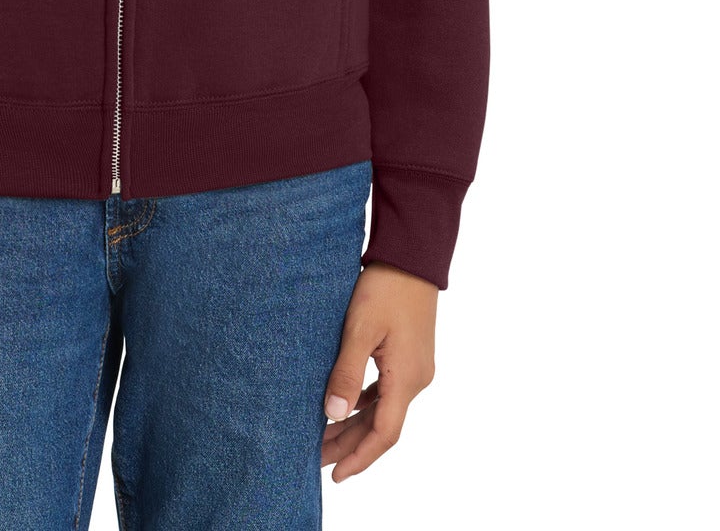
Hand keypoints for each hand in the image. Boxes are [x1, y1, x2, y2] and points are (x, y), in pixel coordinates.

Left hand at [321, 259, 437, 481]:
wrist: (412, 255)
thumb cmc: (386, 287)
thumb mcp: (360, 329)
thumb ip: (346, 373)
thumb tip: (333, 415)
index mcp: (406, 379)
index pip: (385, 434)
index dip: (360, 458)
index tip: (336, 475)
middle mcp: (415, 379)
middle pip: (382, 425)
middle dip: (350, 445)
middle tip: (315, 457)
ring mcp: (414, 367)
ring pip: (383, 408)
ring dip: (355, 423)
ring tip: (322, 434)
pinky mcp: (408, 354)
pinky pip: (386, 390)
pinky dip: (364, 402)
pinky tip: (344, 403)